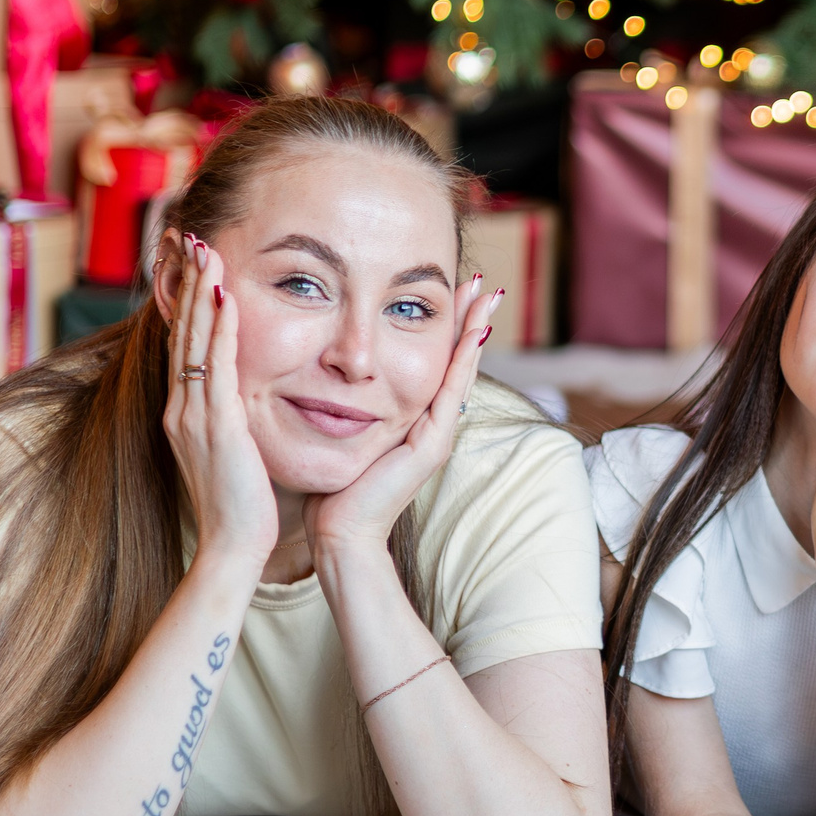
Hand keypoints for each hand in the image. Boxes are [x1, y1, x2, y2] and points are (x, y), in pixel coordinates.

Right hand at [161, 231, 277, 571]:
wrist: (232, 550)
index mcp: (186, 416)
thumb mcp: (231, 455)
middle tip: (192, 238)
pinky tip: (227, 295)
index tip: (197, 267)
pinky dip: (221, 328)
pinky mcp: (215, 425)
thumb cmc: (242, 508)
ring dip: (201, 292)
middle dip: (188, 285)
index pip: (186, 348)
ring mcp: (194, 416)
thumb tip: (241, 405)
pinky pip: (217, 366)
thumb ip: (231, 425)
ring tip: (206, 249)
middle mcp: (182, 410)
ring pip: (194, 341)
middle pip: (183, 333)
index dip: (190, 306)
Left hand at [304, 277, 504, 551]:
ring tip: (485, 293)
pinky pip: (451, 391)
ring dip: (474, 329)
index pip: (435, 363)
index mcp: (413, 420)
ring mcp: (437, 434)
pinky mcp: (432, 444)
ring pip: (459, 369)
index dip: (446, 328)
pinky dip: (463, 358)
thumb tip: (329, 380)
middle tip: (482, 282)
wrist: (341, 533)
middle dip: (468, 319)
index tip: (454, 292)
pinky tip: (473, 330)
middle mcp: (432, 424)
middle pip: (456, 361)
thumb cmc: (334, 491)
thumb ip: (345, 409)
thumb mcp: (341, 434)